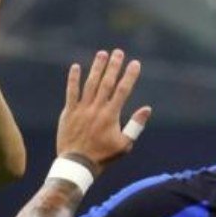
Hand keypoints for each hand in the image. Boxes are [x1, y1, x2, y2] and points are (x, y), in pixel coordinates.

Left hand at [56, 49, 149, 173]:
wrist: (77, 164)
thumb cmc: (103, 156)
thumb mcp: (124, 144)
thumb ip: (135, 125)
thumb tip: (147, 109)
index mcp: (111, 115)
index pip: (123, 90)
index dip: (129, 76)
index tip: (135, 63)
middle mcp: (97, 109)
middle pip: (107, 83)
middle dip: (114, 66)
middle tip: (118, 52)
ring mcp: (81, 109)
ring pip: (90, 84)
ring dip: (96, 68)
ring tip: (102, 54)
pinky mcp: (68, 112)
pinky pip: (71, 92)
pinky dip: (73, 79)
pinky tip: (76, 67)